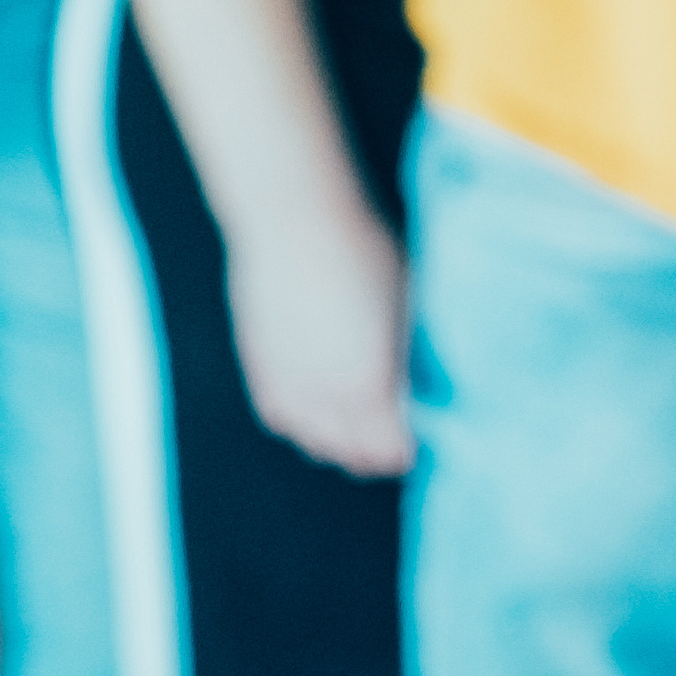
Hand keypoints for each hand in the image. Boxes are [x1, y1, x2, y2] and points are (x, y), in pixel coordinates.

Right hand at [226, 199, 411, 477]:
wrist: (293, 222)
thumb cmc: (366, 253)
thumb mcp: (407, 306)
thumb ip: (405, 359)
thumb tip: (415, 386)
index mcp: (367, 384)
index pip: (386, 445)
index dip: (403, 449)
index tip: (418, 445)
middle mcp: (322, 394)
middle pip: (346, 450)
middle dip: (372, 454)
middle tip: (392, 446)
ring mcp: (285, 381)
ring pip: (310, 438)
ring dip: (334, 441)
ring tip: (357, 434)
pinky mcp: (257, 365)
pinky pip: (279, 415)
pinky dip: (300, 422)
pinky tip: (315, 413)